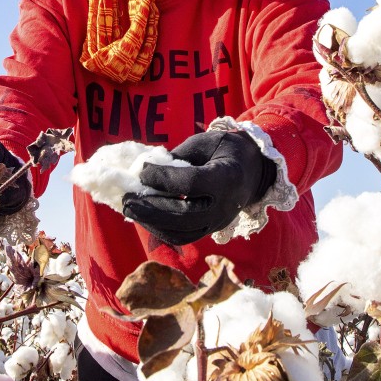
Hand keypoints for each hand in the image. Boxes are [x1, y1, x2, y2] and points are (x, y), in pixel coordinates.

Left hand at [122, 130, 276, 245]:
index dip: (163, 178)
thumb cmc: (225, 150)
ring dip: (152, 222)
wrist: (253, 170)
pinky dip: (161, 230)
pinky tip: (145, 217)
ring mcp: (219, 221)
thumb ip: (178, 156)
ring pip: (182, 231)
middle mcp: (225, 205)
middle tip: (126, 199)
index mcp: (226, 177)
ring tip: (131, 209)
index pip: (190, 183)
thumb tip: (147, 171)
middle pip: (183, 214)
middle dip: (150, 207)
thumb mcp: (204, 143)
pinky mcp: (212, 230)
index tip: (142, 171)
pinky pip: (184, 237)